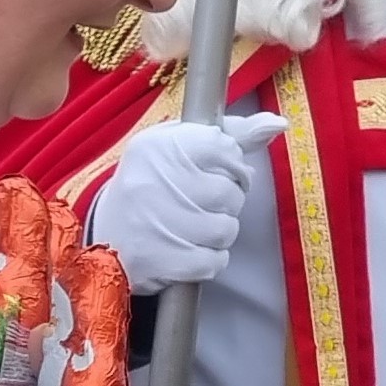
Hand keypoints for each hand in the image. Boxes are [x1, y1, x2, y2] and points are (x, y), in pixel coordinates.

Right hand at [88, 113, 289, 292]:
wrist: (107, 238)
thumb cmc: (155, 185)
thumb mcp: (182, 146)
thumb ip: (231, 135)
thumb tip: (278, 124)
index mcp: (157, 145)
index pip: (222, 147)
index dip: (232, 164)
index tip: (220, 171)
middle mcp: (153, 181)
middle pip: (229, 192)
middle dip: (229, 201)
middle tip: (206, 203)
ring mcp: (156, 224)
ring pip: (226, 229)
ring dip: (221, 232)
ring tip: (199, 227)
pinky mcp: (161, 261)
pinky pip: (214, 261)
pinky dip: (211, 259)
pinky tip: (192, 250)